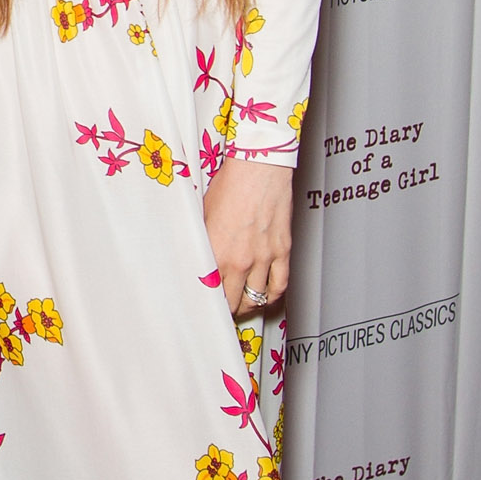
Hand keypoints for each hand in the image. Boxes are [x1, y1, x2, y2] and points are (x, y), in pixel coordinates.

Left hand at [202, 157, 293, 316]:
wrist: (260, 167)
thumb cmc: (231, 184)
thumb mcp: (204, 215)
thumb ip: (203, 242)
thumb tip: (197, 259)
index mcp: (217, 251)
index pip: (210, 292)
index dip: (206, 303)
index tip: (202, 307)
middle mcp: (241, 259)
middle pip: (232, 301)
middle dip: (225, 310)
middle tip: (219, 312)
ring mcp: (264, 257)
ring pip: (256, 298)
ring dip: (246, 306)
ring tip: (239, 306)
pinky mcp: (283, 251)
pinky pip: (279, 285)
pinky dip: (271, 296)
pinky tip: (264, 297)